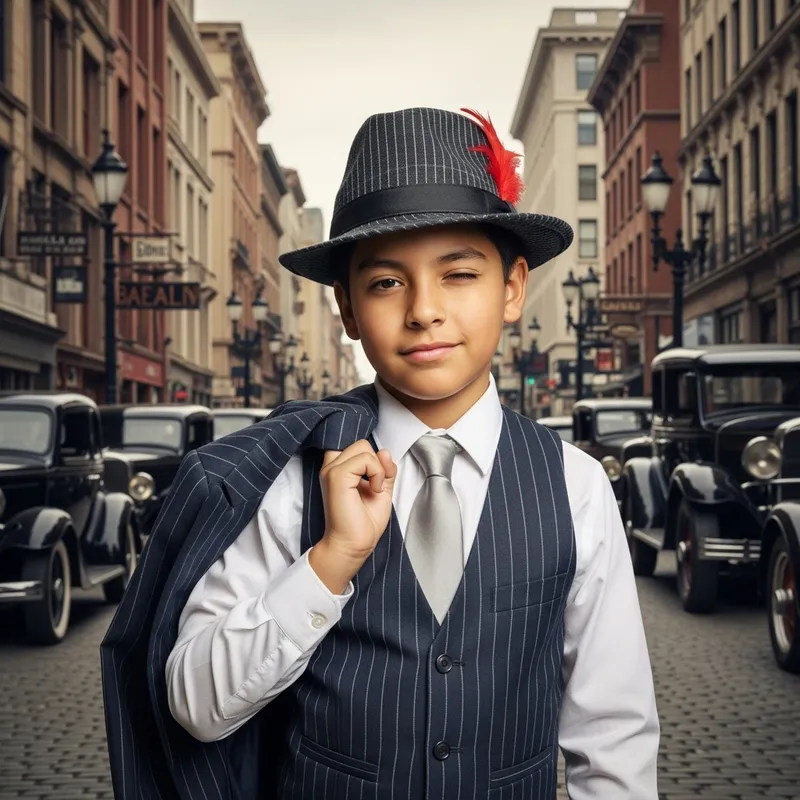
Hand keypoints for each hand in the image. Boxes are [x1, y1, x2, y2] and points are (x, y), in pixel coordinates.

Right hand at [318, 440, 396, 562]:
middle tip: (376, 486)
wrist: (353, 545)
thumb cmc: (364, 523)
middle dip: (376, 462)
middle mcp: (331, 466)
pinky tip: (374, 490)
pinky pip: (364, 459)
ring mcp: (332, 470)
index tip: (375, 477)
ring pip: (363, 447)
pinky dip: (376, 472)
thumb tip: (384, 451)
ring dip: (377, 468)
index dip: (371, 457)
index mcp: (338, 468)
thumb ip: (384, 468)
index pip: (356, 445)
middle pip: (361, 443)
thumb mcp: (382, 488)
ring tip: (374, 489)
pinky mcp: (337, 476)